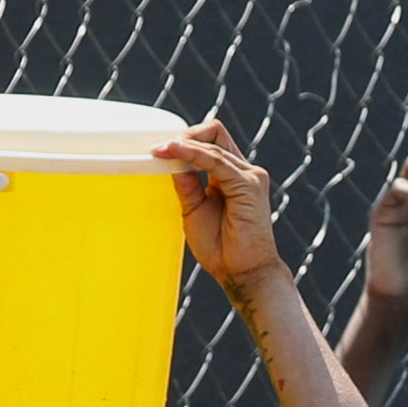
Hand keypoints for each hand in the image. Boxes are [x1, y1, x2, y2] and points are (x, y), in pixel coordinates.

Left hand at [161, 116, 289, 303]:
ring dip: (183, 145)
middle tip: (160, 147)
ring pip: (214, 143)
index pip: (211, 142)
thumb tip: (170, 161)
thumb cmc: (222, 248)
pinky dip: (194, 155)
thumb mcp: (194, 210)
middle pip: (215, 133)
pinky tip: (176, 153)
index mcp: (231, 176)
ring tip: (160, 151)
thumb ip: (186, 184)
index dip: (185, 141)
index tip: (157, 150)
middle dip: (186, 134)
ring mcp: (250, 176)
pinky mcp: (249, 185)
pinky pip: (216, 161)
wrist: (243, 274)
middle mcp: (244, 171)